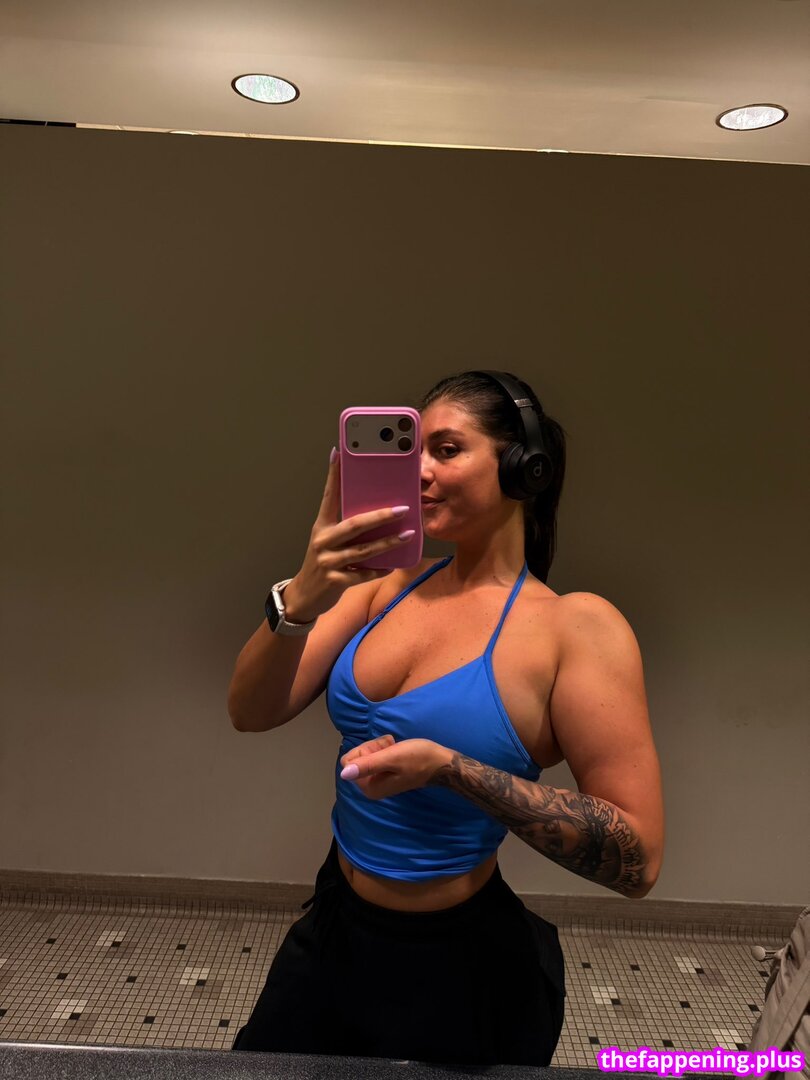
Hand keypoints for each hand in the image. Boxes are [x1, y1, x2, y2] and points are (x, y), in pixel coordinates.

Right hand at [283, 449, 406, 620]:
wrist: (304, 596)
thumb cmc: (322, 562)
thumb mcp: (328, 540)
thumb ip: (344, 525)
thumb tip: (372, 509)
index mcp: (321, 525)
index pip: (328, 495)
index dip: (333, 475)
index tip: (339, 452)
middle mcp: (323, 540)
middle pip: (354, 524)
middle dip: (381, 516)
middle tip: (403, 508)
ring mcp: (328, 561)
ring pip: (363, 550)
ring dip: (387, 543)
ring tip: (407, 535)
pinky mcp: (334, 581)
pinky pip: (361, 575)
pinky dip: (378, 570)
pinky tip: (392, 566)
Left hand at [339, 734, 448, 799]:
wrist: (441, 763)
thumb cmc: (419, 758)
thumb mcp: (392, 758)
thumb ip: (368, 765)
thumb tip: (344, 774)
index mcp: (369, 788)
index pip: (349, 761)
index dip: (365, 750)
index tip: (383, 750)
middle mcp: (370, 788)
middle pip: (356, 758)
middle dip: (373, 748)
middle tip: (391, 748)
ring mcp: (377, 782)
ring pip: (366, 755)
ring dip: (380, 747)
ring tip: (396, 749)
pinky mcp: (384, 775)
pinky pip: (375, 757)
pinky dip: (384, 750)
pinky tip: (397, 750)